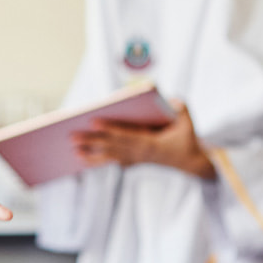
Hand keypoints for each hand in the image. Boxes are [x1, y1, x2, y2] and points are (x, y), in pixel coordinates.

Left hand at [71, 100, 215, 178]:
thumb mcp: (188, 122)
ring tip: (73, 151)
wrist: (190, 162)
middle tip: (72, 137)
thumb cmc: (187, 138)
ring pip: (110, 156)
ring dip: (91, 154)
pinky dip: (97, 160)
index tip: (94, 122)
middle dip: (92, 141)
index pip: (126, 134)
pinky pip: (112, 160)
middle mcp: (140, 152)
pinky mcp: (133, 160)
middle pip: (112, 145)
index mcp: (151, 143)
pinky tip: (82, 158)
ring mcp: (136, 158)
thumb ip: (181, 109)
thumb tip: (172, 100)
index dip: (110, 128)